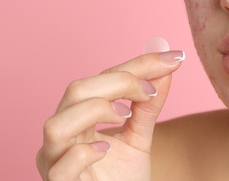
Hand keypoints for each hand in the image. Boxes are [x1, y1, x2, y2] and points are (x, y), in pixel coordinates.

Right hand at [36, 44, 184, 180]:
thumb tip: (167, 66)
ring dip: (96, 110)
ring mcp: (55, 162)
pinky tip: (106, 149)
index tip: (173, 59)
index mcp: (78, 118)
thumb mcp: (140, 137)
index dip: (138, 65)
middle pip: (77, 91)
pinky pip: (61, 166)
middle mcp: (62, 137)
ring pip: (57, 124)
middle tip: (151, 90)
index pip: (102, 79)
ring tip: (125, 115)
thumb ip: (148, 105)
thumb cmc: (123, 179)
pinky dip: (83, 153)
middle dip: (120, 82)